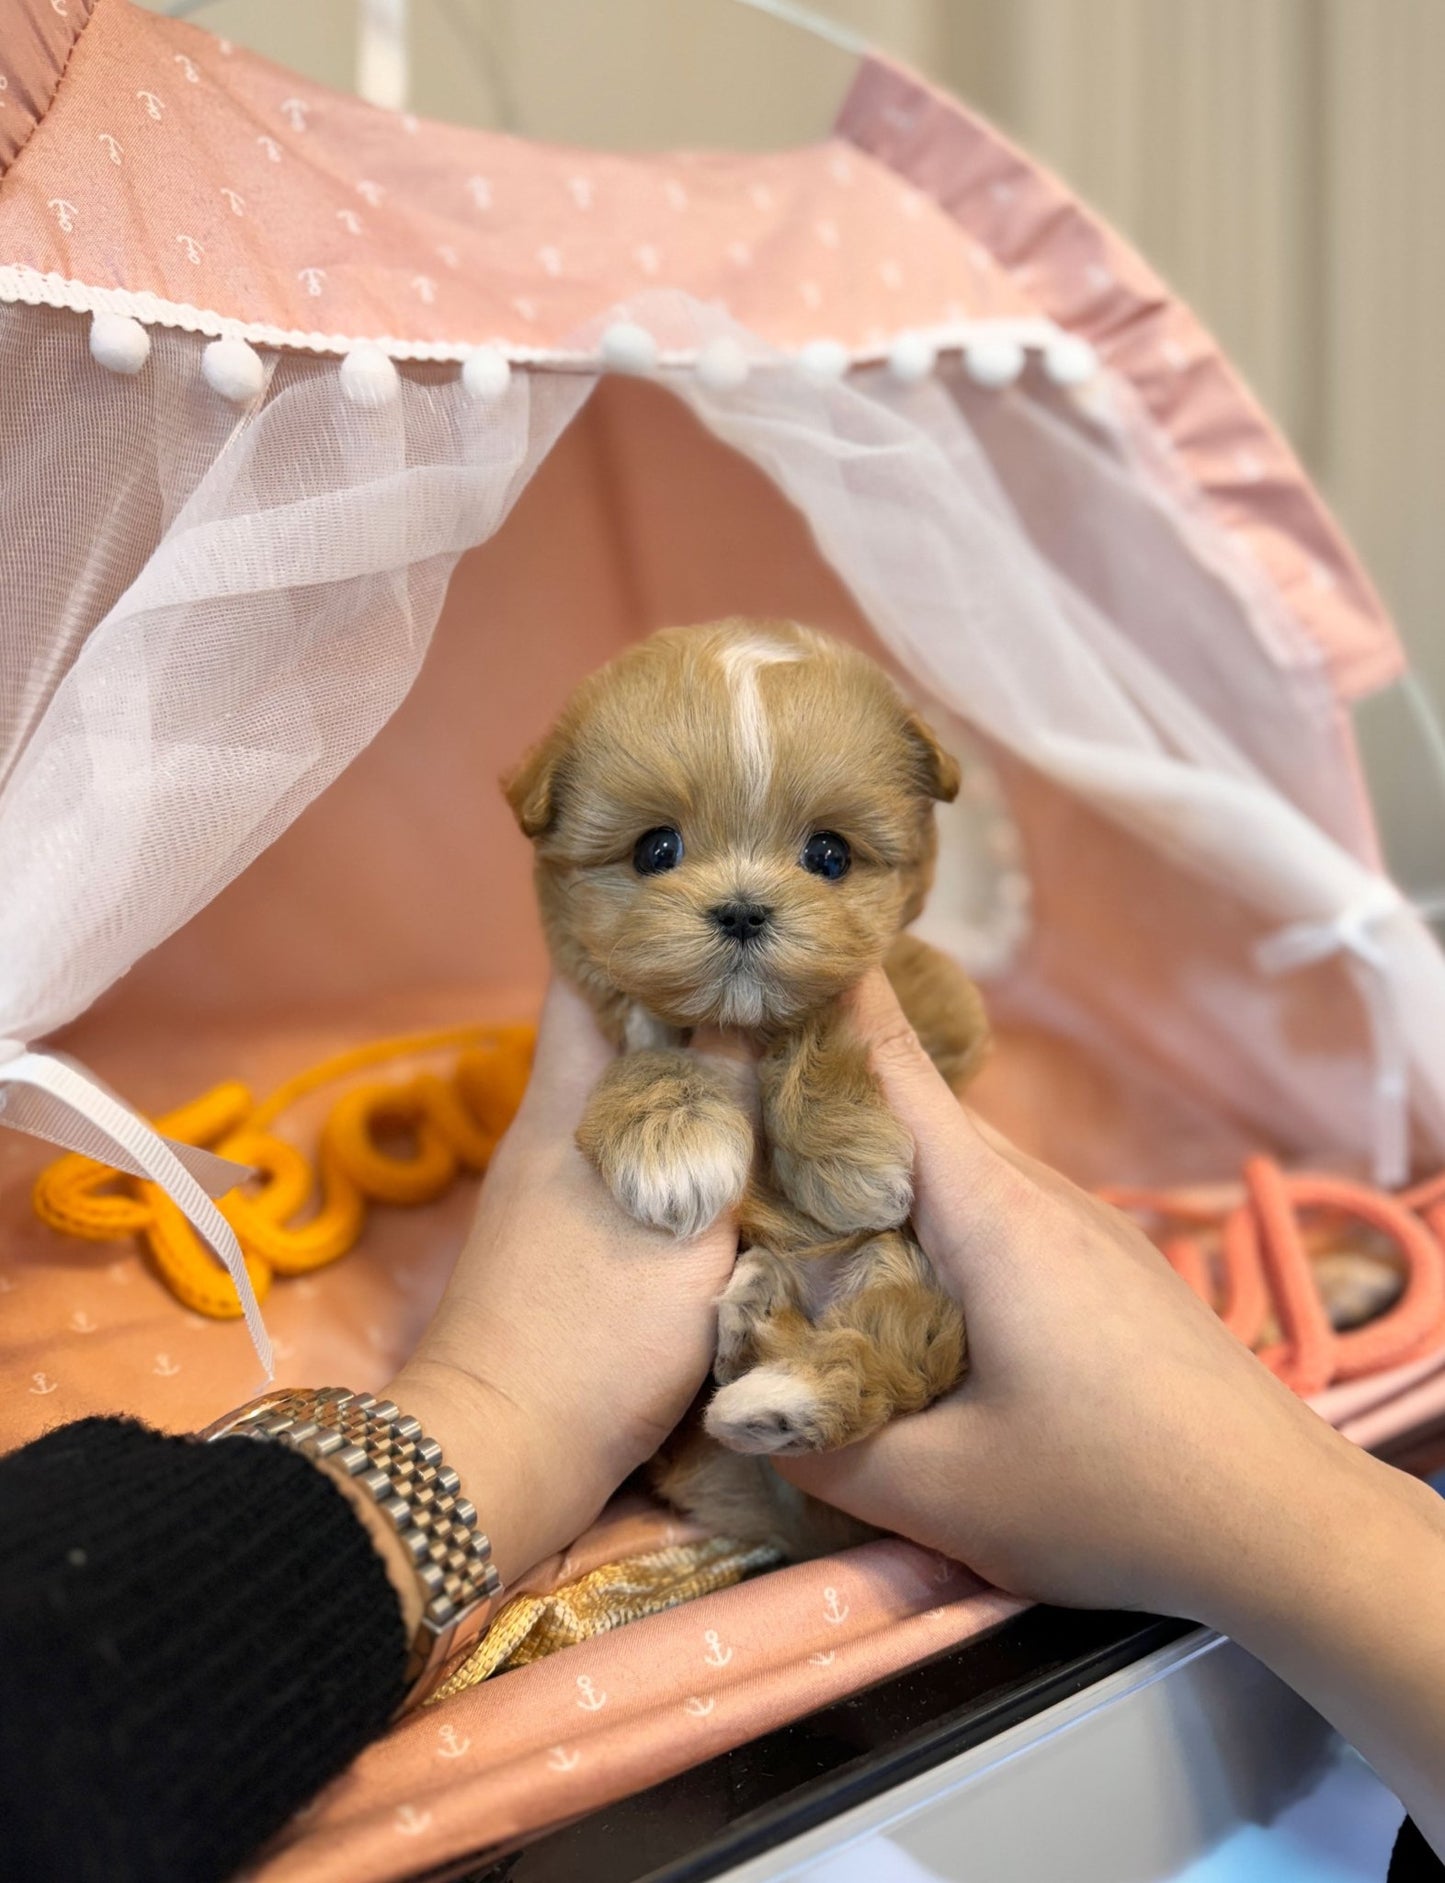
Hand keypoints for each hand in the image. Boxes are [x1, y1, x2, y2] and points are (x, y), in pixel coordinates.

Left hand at [385, 979, 748, 1588]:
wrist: (501, 1459)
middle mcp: (553, 1128)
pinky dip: (684, 1137)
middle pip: (616, 1030)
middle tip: (775, 971)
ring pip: (629, 1096)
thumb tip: (757, 1010)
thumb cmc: (595, 1335)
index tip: (713, 896)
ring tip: (777, 1047)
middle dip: (687, 996)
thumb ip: (724, 1118)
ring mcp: (553, 1187)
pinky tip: (743, 1147)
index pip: (588, 972)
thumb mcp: (685, 1223)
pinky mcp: (565, 1243)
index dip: (641, 925)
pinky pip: (634, 1156)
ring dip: (692, 1069)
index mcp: (569, 1101)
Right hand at [778, 969, 1440, 1630]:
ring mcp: (1080, 1221)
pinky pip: (994, 1205)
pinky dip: (928, 1212)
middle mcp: (1035, 1192)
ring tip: (791, 1199)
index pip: (889, 1063)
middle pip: (910, 1110)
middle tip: (720, 1112)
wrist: (1286, 1518)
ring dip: (876, 1168)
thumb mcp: (945, 1492)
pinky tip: (899, 1275)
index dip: (814, 1007)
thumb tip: (735, 1406)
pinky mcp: (1103, 1262)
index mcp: (990, 1212)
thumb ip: (821, 1444)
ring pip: (954, 1161)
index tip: (744, 970)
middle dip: (818, 1102)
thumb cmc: (1116, 1494)